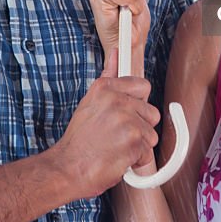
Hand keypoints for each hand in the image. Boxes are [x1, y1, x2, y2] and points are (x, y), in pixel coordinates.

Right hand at [50, 52, 160, 199]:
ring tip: (116, 147)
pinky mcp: (134, 142)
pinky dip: (136, 161)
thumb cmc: (79, 139)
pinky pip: (148, 152)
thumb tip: (115, 53)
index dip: (138, 103)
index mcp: (105, 88)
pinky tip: (118, 158)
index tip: (130, 112)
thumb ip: (108, 77)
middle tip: (117, 134)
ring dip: (138, 145)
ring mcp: (127, 121)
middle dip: (139, 126)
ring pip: (151, 134)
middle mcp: (117, 101)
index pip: (143, 86)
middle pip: (151, 112)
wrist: (69, 168)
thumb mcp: (90, 101)